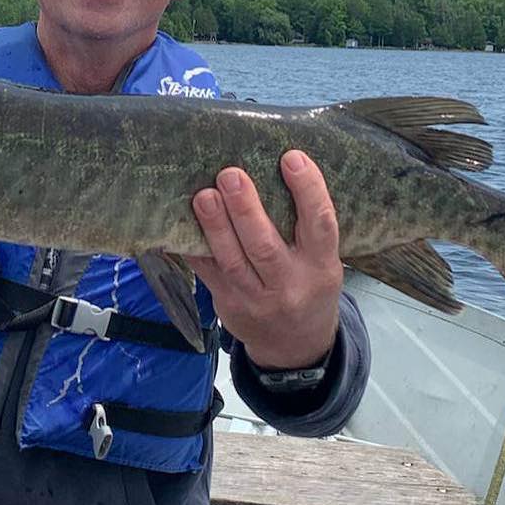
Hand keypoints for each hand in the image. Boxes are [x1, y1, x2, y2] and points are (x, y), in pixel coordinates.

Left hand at [184, 150, 343, 370]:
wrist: (296, 347)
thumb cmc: (309, 287)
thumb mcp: (323, 261)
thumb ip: (305, 226)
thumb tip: (277, 166)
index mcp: (322, 266)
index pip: (320, 224)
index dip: (308, 190)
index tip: (291, 157)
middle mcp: (290, 284)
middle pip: (265, 246)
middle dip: (245, 209)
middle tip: (230, 174)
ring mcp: (257, 298)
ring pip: (232, 261)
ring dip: (214, 226)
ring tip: (204, 196)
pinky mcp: (228, 304)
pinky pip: (207, 273)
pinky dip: (193, 246)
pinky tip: (181, 222)